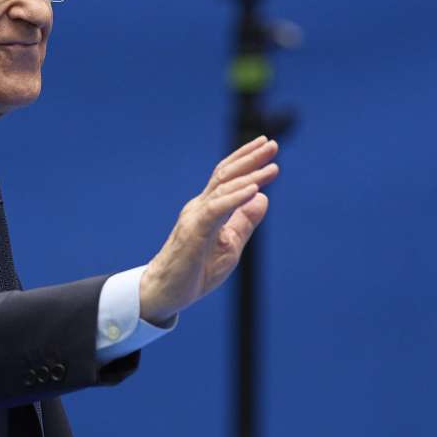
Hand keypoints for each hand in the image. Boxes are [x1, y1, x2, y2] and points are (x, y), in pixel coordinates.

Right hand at [139, 136, 279, 323]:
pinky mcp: (193, 232)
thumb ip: (244, 222)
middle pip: (225, 175)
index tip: (267, 148)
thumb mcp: (230, 246)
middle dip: (250, 158)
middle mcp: (200, 207)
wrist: (165, 292)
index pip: (227, 178)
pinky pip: (217, 210)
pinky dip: (236, 198)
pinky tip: (254, 189)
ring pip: (223, 188)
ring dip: (249, 174)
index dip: (246, 161)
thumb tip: (263, 198)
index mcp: (208, 210)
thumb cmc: (194, 271)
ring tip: (271, 165)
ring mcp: (195, 217)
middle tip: (272, 143)